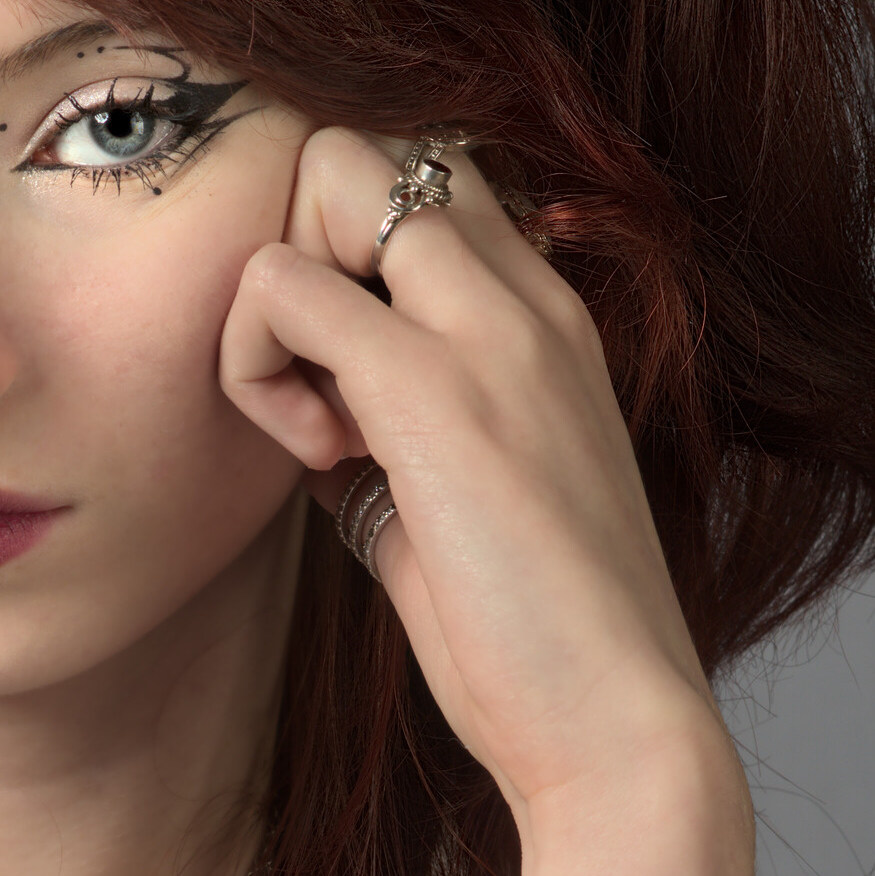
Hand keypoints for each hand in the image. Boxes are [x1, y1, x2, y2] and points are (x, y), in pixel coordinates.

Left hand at [218, 129, 754, 875]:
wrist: (614, 726)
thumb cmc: (534, 642)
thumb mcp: (456, 506)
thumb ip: (394, 438)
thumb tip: (313, 422)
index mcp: (548, 319)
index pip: (425, 185)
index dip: (344, 265)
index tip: (346, 396)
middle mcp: (529, 297)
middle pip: (367, 148)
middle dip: (303, 251)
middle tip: (319, 393)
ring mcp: (488, 329)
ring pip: (326, 174)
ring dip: (279, 304)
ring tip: (322, 434)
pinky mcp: (433, 387)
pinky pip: (281, 287)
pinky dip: (260, 370)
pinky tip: (317, 463)